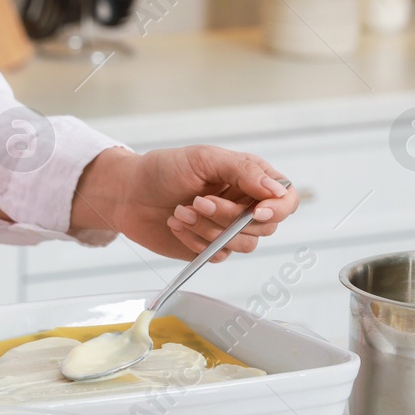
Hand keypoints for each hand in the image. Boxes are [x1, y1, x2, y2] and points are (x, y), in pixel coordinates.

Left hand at [73, 145, 297, 261]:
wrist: (129, 194)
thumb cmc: (164, 169)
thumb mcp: (204, 159)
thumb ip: (244, 171)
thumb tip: (276, 191)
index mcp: (250, 179)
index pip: (286, 199)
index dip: (277, 209)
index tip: (254, 211)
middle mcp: (245, 205)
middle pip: (264, 226)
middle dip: (228, 218)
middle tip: (198, 202)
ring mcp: (228, 229)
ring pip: (242, 245)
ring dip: (209, 230)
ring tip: (181, 211)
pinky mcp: (210, 248)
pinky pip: (218, 256)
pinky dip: (196, 242)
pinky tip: (177, 224)